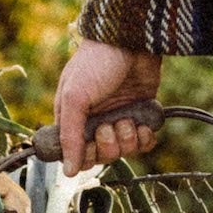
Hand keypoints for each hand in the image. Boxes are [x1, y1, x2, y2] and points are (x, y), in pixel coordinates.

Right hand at [55, 39, 163, 172]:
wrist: (132, 40)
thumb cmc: (97, 63)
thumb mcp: (75, 96)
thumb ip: (70, 136)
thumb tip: (67, 171)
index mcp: (74, 118)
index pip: (77, 154)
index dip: (86, 155)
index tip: (91, 144)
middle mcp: (96, 121)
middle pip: (102, 156)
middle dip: (108, 145)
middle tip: (109, 126)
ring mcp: (119, 118)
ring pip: (123, 151)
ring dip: (127, 139)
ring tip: (127, 120)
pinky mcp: (140, 114)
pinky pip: (143, 142)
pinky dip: (145, 138)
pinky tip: (143, 125)